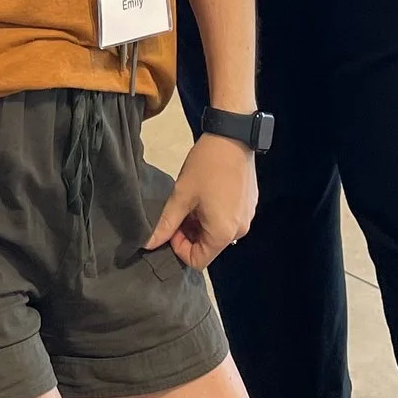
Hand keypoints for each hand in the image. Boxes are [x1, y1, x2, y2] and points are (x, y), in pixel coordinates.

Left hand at [146, 133, 257, 268]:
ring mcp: (247, 218)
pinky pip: (228, 219)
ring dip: (201, 223)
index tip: (172, 227)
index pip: (197, 261)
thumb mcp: (182, 195)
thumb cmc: (206, 166)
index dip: (179, 248)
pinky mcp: (249, 205)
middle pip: (208, 247)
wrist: (233, 136)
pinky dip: (214, 214)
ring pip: (217, 232)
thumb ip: (165, 223)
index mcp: (223, 234)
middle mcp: (239, 231)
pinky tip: (207, 192)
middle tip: (180, 210)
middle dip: (189, 234)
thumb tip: (148, 243)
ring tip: (193, 199)